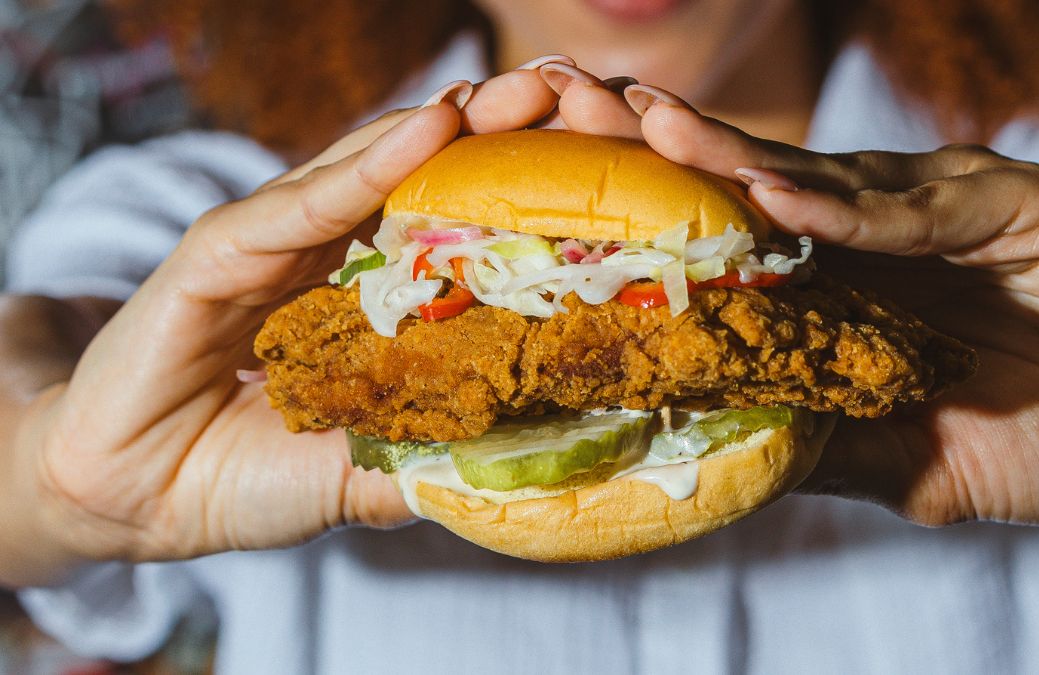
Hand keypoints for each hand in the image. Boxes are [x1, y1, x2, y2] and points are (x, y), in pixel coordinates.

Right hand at [9, 66, 566, 582]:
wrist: (139, 496)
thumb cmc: (253, 475)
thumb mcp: (370, 469)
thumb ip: (438, 454)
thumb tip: (534, 460)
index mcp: (371, 297)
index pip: (461, 231)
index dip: (528, 197)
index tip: (606, 170)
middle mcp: (330, 254)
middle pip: (429, 181)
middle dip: (505, 140)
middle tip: (580, 99)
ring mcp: (274, 243)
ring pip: (373, 170)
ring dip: (454, 130)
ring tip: (526, 95)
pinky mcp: (220, 251)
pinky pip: (303, 205)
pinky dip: (366, 167)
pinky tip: (432, 128)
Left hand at [548, 70, 1038, 523]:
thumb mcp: (912, 463)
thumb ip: (825, 446)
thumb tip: (722, 454)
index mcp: (842, 292)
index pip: (725, 245)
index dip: (647, 221)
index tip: (558, 206)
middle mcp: (875, 235)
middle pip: (746, 185)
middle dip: (656, 152)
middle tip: (565, 111)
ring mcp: (938, 209)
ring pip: (817, 175)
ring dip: (728, 155)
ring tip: (642, 128)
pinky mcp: (1010, 202)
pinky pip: (917, 206)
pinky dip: (849, 206)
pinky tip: (776, 195)